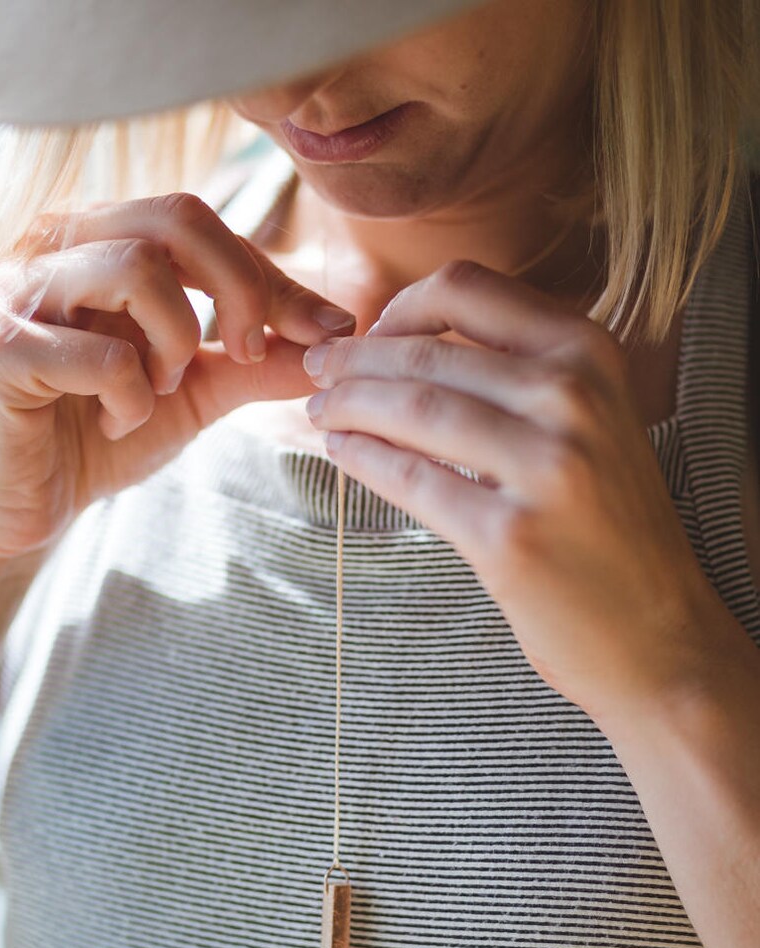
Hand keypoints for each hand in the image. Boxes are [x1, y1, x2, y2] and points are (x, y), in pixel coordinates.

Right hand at [0, 191, 354, 561]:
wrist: (30, 502)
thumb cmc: (101, 433)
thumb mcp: (196, 390)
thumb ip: (256, 360)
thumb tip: (336, 335)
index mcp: (102, 239)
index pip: (204, 225)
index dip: (273, 278)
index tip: (329, 330)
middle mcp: (56, 244)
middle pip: (178, 219)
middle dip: (241, 292)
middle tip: (247, 357)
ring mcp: (22, 290)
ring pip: (137, 270)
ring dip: (175, 345)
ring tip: (158, 391)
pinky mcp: (3, 348)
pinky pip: (102, 354)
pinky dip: (132, 400)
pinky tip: (116, 423)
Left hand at [303, 258, 725, 726]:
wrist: (655, 631)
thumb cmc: (609, 524)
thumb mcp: (592, 421)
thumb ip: (521, 372)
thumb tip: (409, 340)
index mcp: (590, 353)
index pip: (467, 291)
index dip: (399, 306)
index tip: (369, 333)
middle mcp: (573, 398)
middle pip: (426, 351)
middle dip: (355, 360)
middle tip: (318, 372)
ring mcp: (545, 467)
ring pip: (413, 409)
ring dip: (348, 405)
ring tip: (320, 411)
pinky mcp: (509, 537)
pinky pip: (412, 482)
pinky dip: (364, 461)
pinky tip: (342, 453)